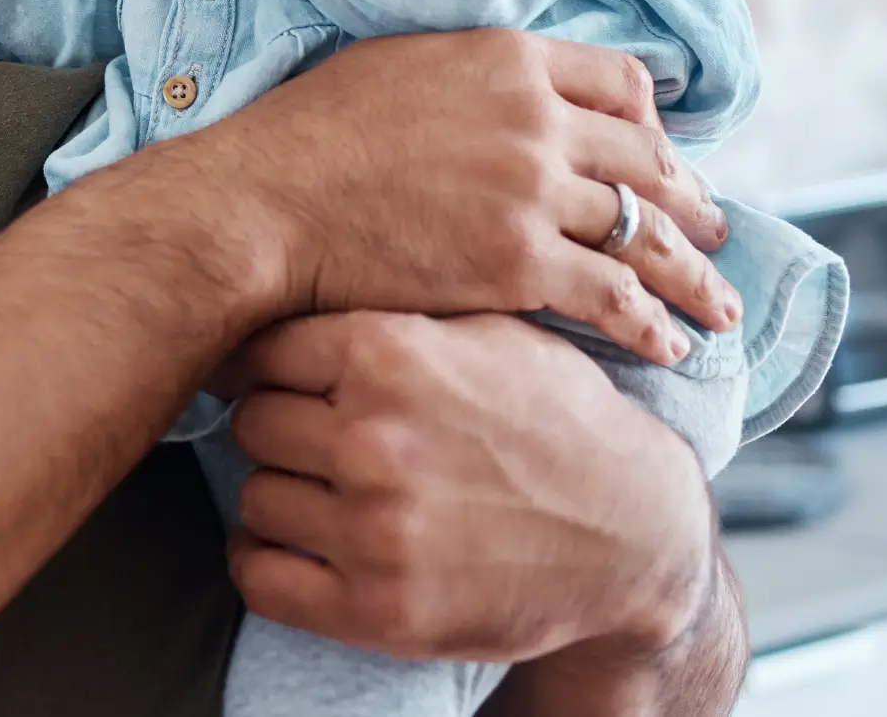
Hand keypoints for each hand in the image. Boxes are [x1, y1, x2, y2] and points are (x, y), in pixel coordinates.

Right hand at [187, 32, 738, 363]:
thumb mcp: (400, 62)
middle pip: (650, 159)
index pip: (622, 79)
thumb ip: (470, 74)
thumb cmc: (313, 131)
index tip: (660, 155)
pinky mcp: (520, 263)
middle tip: (716, 231)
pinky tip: (666, 345)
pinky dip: (649, 324)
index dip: (653, 123)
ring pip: (646, 232)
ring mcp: (534, 191)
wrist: (270, 199)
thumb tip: (494, 89)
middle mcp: (538, 117)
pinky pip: (613, 296)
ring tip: (717, 307)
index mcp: (509, 57)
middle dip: (693, 202)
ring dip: (692, 273)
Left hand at [225, 313, 720, 663]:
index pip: (264, 351)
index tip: (282, 377)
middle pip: (252, 423)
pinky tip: (296, 545)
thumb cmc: (553, 415)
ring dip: (280, 494)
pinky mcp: (381, 610)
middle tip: (311, 435)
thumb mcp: (484, 328)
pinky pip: (261, 578)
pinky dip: (265, 562)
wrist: (634, 532)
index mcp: (389, 353)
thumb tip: (299, 276)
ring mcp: (374, 529)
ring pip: (255, 498)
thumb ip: (391, 309)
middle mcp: (372, 438)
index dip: (273, 364)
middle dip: (279, 426)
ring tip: (320, 489)